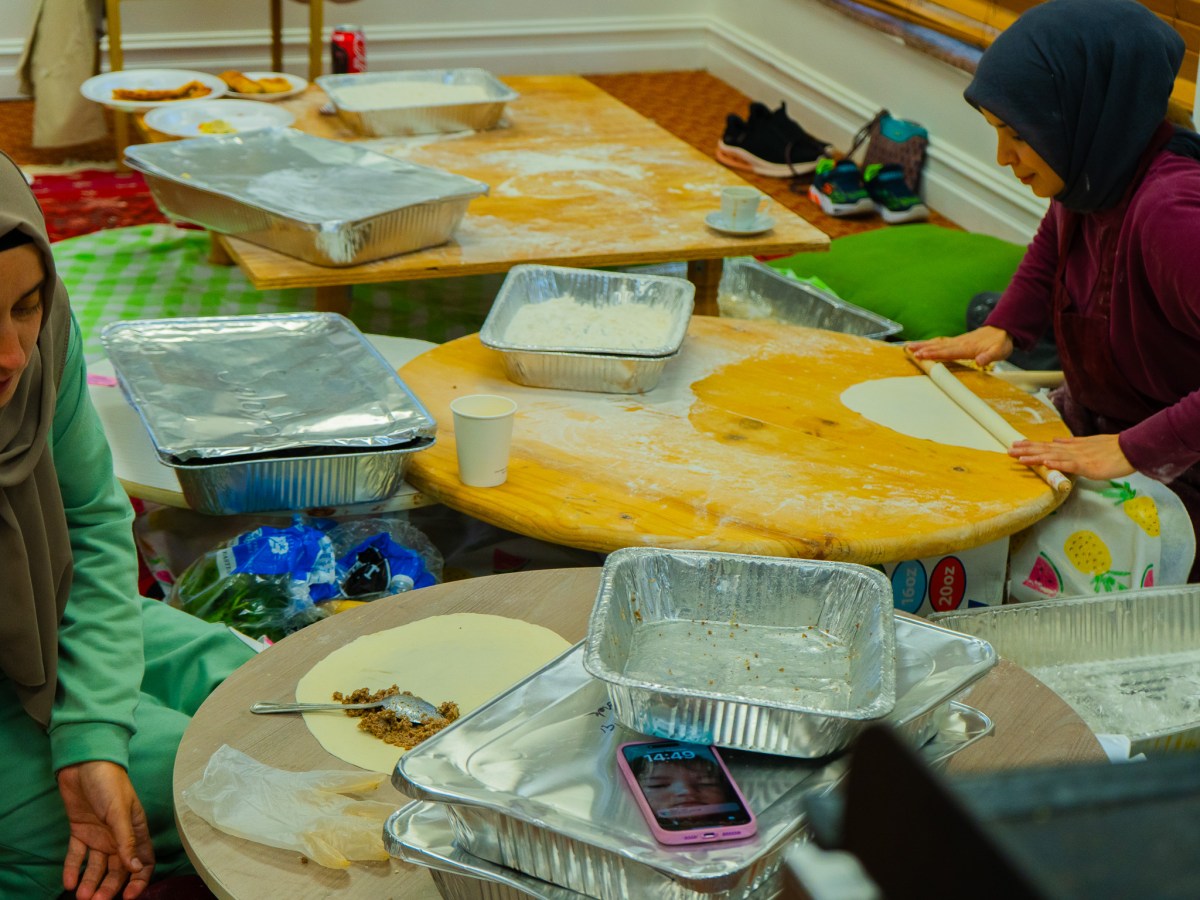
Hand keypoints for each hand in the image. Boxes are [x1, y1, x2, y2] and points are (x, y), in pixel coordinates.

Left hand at [57, 761, 153, 899]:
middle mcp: (118, 837)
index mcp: (136, 830)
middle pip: (118, 869)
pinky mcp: (80, 832)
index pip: (142, 861)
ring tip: (81, 896)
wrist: (84, 764)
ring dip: (91, 882)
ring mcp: (99, 835)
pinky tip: (68, 882)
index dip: (138, 880)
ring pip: (97, 866)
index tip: (128, 896)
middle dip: (109, 887)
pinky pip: (77, 856)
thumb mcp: (120, 812)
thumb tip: (135, 868)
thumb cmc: (110, 783)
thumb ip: (127, 841)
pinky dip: (73, 869)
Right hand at [908, 326, 1013, 367]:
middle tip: (909, 350)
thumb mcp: (999, 351)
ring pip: (937, 343)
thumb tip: (980, 361)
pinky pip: (940, 342)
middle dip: (923, 348)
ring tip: (909, 346)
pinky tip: (923, 345)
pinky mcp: (957, 341)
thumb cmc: (1000, 343)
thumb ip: (989, 356)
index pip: (947, 351)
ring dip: (923, 345)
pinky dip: (930, 343)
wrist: (1003, 329)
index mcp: (967, 347)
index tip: (922, 355)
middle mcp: (959, 343)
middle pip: (938, 346)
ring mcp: (957, 341)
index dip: (934, 354)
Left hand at [1009, 433, 1133, 480]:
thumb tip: (1056, 440)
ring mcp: (1078, 457)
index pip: (1047, 445)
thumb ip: (1072, 443)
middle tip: (1009, 451)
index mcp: (1071, 447)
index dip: (1031, 445)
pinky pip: (1069, 465)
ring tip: (1020, 457)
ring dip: (1036, 456)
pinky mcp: (1087, 466)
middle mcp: (1072, 450)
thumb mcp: (1088, 444)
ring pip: (1053, 456)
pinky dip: (1057, 463)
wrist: (1130, 449)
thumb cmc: (1111, 449)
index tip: (1016, 444)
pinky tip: (1045, 462)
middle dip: (1026, 450)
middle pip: (1045, 449)